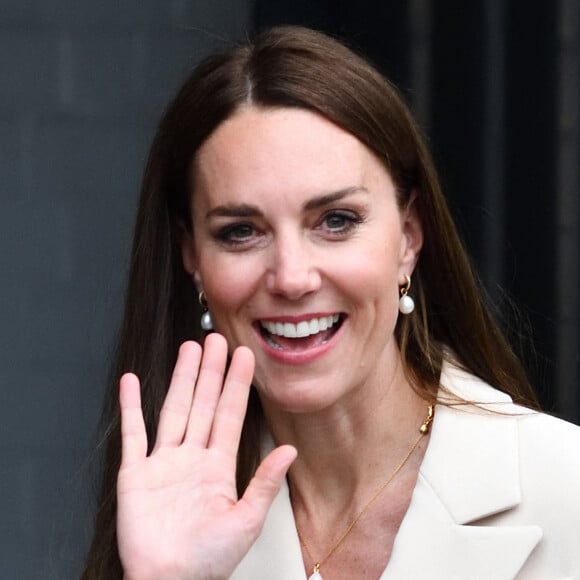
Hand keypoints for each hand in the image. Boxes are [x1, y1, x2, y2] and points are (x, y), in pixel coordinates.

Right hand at [116, 334, 296, 579]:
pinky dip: (130, 407)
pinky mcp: (135, 474)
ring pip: (173, 410)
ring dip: (180, 379)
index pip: (229, 415)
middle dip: (210, 371)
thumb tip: (290, 450)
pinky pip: (133, 434)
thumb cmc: (208, 561)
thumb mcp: (245, 520)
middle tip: (216, 340)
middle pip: (202, 404)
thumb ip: (264, 482)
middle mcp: (191, 458)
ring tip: (188, 350)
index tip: (244, 356)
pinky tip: (132, 383)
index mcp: (217, 467)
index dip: (236, 384)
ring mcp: (163, 463)